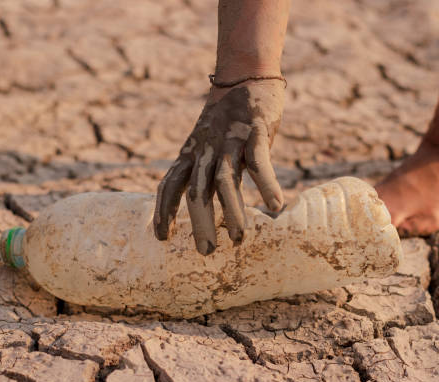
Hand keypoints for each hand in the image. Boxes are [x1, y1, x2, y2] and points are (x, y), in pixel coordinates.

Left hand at [154, 79, 284, 254]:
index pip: (170, 184)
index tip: (162, 238)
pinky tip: (276, 206)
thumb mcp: (209, 142)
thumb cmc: (228, 117)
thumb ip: (209, 171)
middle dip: (199, 222)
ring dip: (232, 212)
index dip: (163, 211)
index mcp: (192, 152)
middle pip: (196, 190)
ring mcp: (229, 139)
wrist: (245, 73)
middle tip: (206, 251)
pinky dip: (267, 184)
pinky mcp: (255, 131)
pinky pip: (259, 161)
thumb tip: (218, 208)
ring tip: (240, 240)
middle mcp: (206, 148)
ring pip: (225, 181)